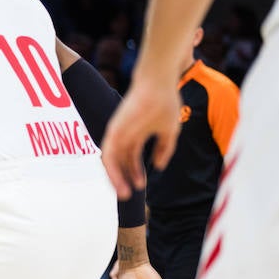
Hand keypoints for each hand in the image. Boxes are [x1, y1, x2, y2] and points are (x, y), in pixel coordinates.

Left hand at [102, 77, 182, 198]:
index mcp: (135, 134)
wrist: (158, 83)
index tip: (141, 185)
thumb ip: (164, 149)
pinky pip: (108, 155)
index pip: (131, 157)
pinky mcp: (114, 131)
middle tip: (128, 195)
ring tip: (124, 194)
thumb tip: (158, 167)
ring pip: (111, 161)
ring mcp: (117, 132)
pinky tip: (119, 181)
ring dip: (116, 179)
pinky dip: (112, 169)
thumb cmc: (165, 102)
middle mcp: (123, 134)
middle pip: (119, 161)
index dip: (135, 172)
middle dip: (123, 179)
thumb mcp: (169, 130)